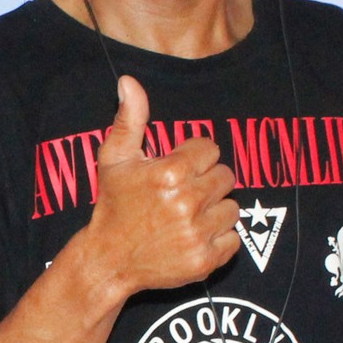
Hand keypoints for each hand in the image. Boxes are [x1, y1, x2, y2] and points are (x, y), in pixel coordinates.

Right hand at [89, 75, 240, 295]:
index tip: (178, 170)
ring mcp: (198, 234)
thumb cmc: (113, 206)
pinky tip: (196, 236)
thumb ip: (129, 119)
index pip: (210, 149)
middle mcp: (187, 202)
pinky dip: (219, 239)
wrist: (108, 260)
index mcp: (170, 172)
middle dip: (207, 182)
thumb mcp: (115, 159)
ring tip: (189, 216)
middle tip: (184, 194)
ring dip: (215, 210)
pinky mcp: (205, 260)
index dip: (194, 158)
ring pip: (232, 208)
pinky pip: (234, 239)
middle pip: (226, 177)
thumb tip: (129, 82)